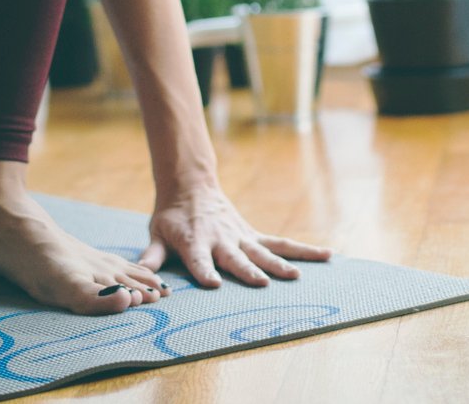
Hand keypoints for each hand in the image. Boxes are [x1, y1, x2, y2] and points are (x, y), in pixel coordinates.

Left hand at [136, 184, 332, 288]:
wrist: (191, 185)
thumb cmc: (171, 216)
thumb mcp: (156, 232)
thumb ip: (151, 256)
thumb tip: (142, 276)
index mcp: (194, 241)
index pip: (198, 258)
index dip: (203, 270)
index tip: (212, 284)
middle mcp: (221, 239)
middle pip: (235, 257)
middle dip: (247, 270)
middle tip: (262, 282)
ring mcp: (241, 237)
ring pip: (264, 251)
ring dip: (280, 263)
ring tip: (297, 276)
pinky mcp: (253, 235)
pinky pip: (281, 243)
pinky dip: (304, 250)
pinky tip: (327, 255)